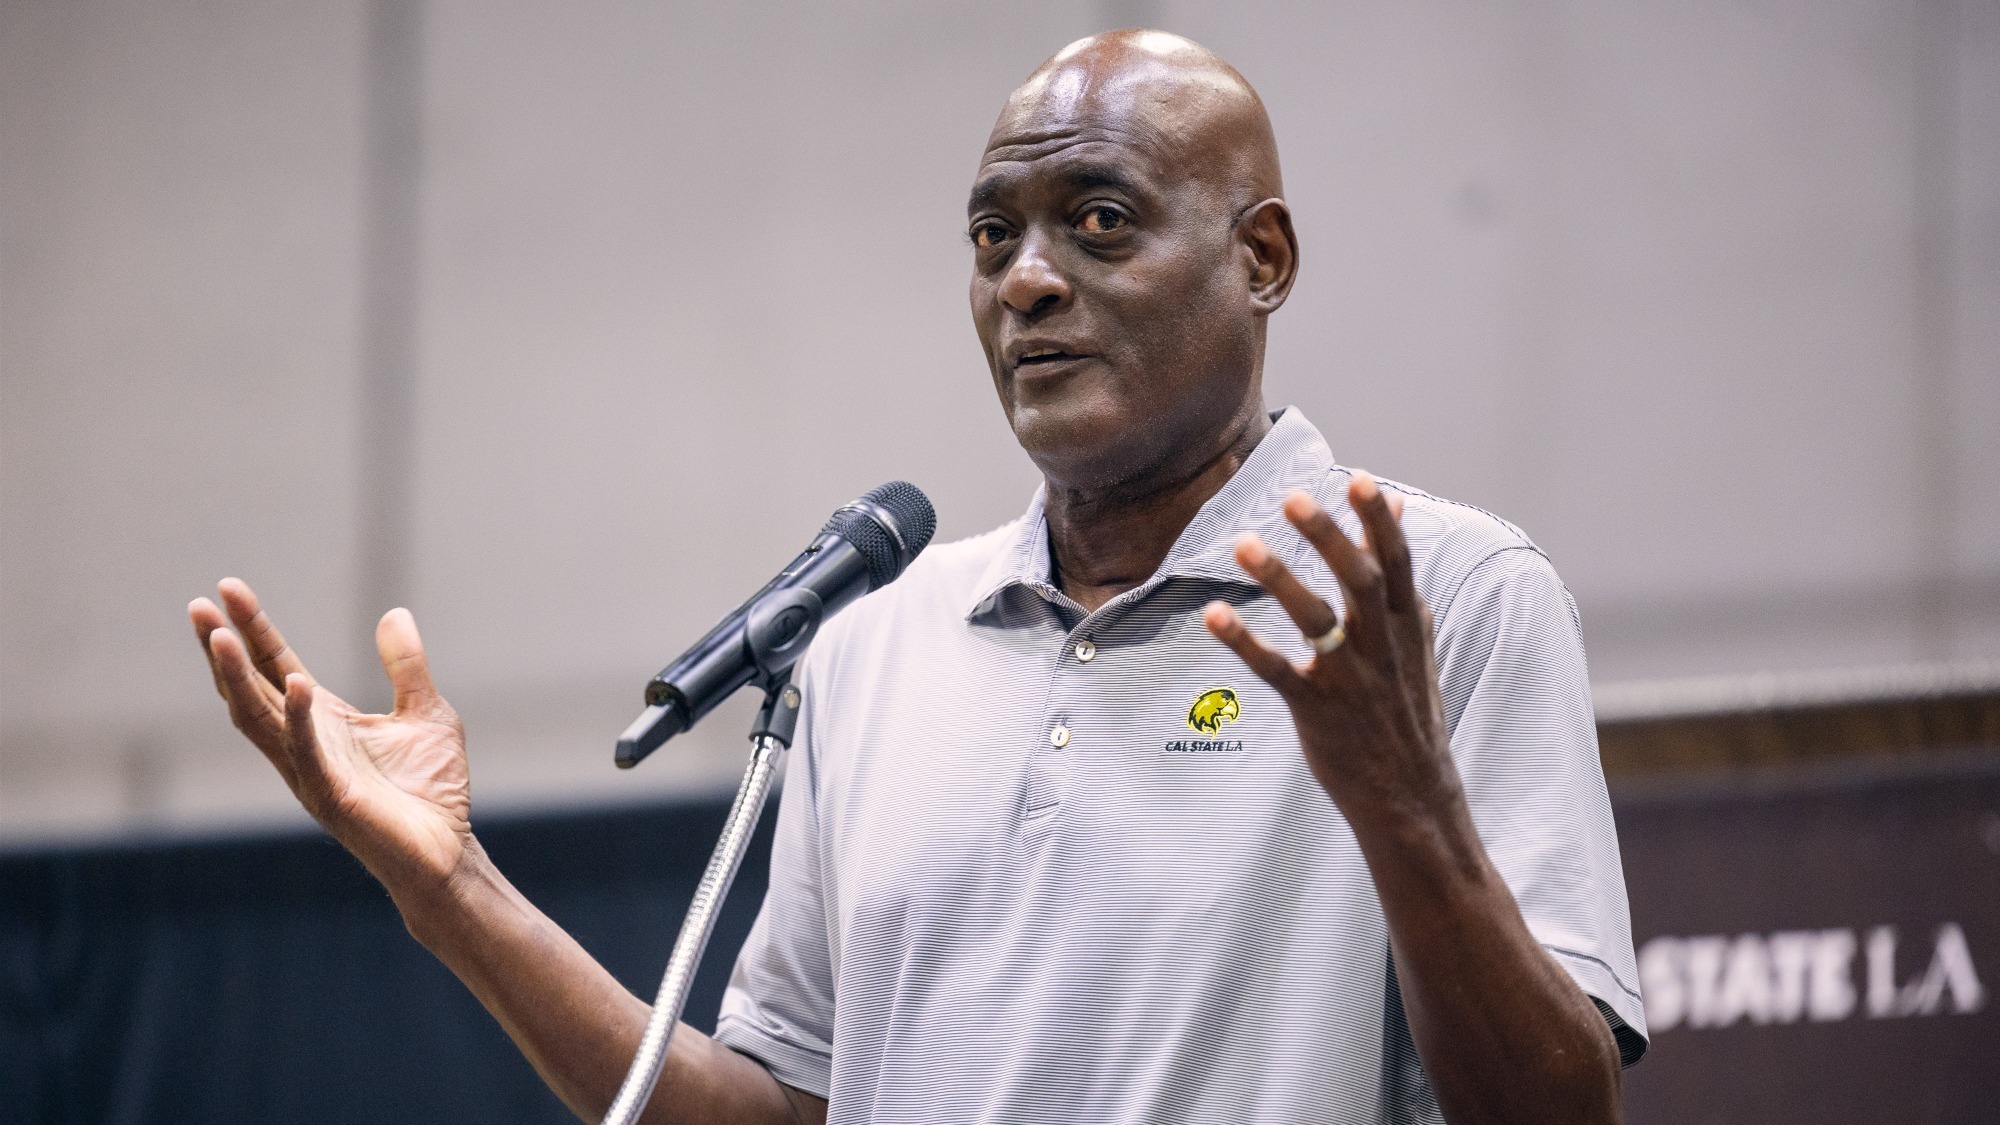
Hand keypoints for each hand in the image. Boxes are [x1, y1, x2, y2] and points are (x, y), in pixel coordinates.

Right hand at [190, 578, 471, 889]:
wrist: (448, 850)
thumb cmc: (433, 790)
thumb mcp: (427, 711)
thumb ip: (406, 666)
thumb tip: (394, 613)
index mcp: (323, 721)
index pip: (277, 666)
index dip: (253, 629)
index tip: (227, 589)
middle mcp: (305, 744)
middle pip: (252, 689)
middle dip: (223, 648)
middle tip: (197, 606)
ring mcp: (311, 772)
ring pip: (259, 720)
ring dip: (236, 679)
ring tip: (218, 636)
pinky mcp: (332, 797)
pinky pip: (307, 754)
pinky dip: (299, 719)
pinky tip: (298, 684)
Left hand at [1202, 472, 1455, 823]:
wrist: (1411, 794)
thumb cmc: (1404, 705)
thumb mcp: (1412, 637)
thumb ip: (1395, 572)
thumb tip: (1397, 509)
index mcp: (1405, 625)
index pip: (1396, 562)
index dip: (1377, 520)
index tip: (1357, 478)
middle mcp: (1382, 647)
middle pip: (1359, 581)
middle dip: (1328, 538)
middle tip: (1294, 498)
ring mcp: (1351, 680)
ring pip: (1316, 622)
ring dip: (1280, 580)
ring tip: (1242, 544)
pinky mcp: (1317, 710)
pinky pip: (1276, 672)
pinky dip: (1243, 642)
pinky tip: (1213, 615)